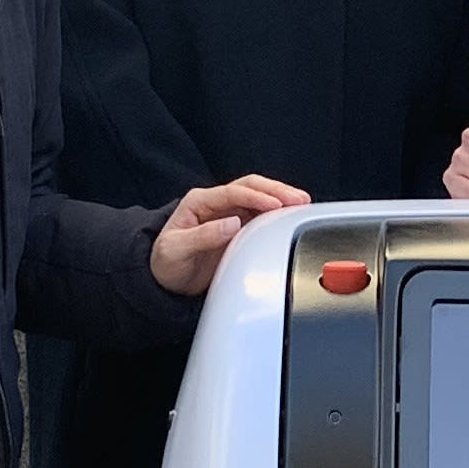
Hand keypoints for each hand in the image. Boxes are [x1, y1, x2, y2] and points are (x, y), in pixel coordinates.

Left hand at [151, 174, 308, 295]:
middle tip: (298, 199)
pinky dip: (279, 215)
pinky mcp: (239, 229)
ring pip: (260, 198)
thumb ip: (204, 235)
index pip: (233, 192)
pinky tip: (292, 217)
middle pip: (251, 187)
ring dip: (281, 199)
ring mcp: (229, 215)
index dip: (256, 196)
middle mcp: (216, 204)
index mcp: (200, 202)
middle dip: (276, 190)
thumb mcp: (177, 249)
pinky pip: (262, 217)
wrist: (166, 279)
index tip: (276, 204)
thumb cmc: (166, 262)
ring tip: (302, 204)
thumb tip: (232, 223)